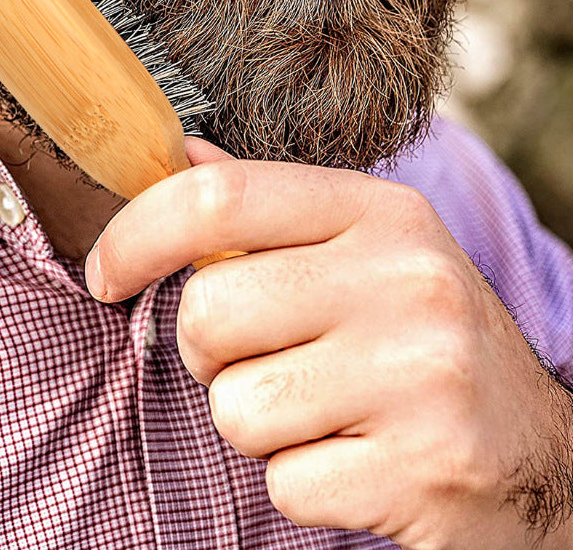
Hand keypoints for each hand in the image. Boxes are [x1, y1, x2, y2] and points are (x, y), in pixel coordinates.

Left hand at [85, 138, 572, 549]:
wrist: (534, 448)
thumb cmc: (419, 336)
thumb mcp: (362, 247)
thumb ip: (266, 205)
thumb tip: (182, 154)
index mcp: (380, 213)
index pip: (219, 198)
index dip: (137, 234)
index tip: (107, 271)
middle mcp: (406, 281)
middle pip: (208, 313)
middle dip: (210, 351)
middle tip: (267, 356)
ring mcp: (421, 376)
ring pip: (235, 409)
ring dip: (257, 421)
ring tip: (322, 407)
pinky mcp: (422, 470)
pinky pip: (283, 483)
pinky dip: (300, 479)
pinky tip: (358, 456)